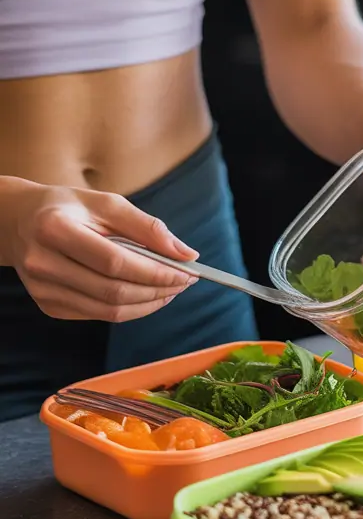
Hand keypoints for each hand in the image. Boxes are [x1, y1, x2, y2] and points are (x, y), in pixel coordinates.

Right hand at [0, 179, 198, 321]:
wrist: (19, 221)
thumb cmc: (70, 208)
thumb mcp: (107, 204)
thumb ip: (147, 227)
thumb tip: (187, 254)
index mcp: (55, 229)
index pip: (116, 262)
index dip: (157, 272)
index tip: (188, 272)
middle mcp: (43, 263)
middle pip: (114, 291)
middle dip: (158, 290)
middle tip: (185, 282)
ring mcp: (42, 289)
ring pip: (109, 311)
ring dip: (149, 304)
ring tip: (170, 289)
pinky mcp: (47, 305)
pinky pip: (98, 315)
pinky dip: (130, 309)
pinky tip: (146, 294)